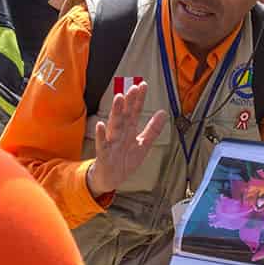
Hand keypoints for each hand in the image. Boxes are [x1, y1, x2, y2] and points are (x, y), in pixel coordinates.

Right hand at [86, 80, 167, 196]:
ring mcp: (111, 142)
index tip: (142, 85)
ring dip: (116, 112)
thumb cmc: (125, 160)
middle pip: (125, 115)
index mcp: (129, 130)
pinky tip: (100, 125)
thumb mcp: (143, 144)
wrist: (111, 179)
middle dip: (128, 102)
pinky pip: (102, 144)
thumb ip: (153, 129)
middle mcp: (120, 133)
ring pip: (114, 125)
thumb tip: (163, 112)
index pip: (135, 111)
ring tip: (118, 98)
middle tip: (132, 88)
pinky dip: (101, 135)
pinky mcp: (104, 154)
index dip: (139, 99)